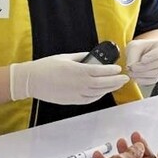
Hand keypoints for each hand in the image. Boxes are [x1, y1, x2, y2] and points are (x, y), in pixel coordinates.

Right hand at [10, 53, 129, 103]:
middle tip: (126, 78)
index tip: (119, 68)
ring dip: (110, 88)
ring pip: (99, 92)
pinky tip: (103, 92)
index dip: (113, 70)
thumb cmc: (47, 67)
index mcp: (80, 70)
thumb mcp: (67, 57)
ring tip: (118, 84)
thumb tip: (93, 57)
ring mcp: (77, 93)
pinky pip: (90, 99)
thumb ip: (82, 57)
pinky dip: (99, 95)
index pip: (102, 71)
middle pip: (104, 83)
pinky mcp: (72, 101)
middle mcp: (80, 83)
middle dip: (117, 81)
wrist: (31, 80)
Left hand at [125, 40, 157, 86]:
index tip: (142, 59)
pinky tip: (135, 77)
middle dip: (144, 67)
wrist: (141, 53)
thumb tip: (131, 67)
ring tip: (131, 72)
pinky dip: (143, 80)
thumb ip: (132, 56)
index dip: (153, 56)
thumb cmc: (139, 48)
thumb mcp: (134, 47)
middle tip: (132, 67)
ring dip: (142, 74)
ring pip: (157, 73)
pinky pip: (153, 80)